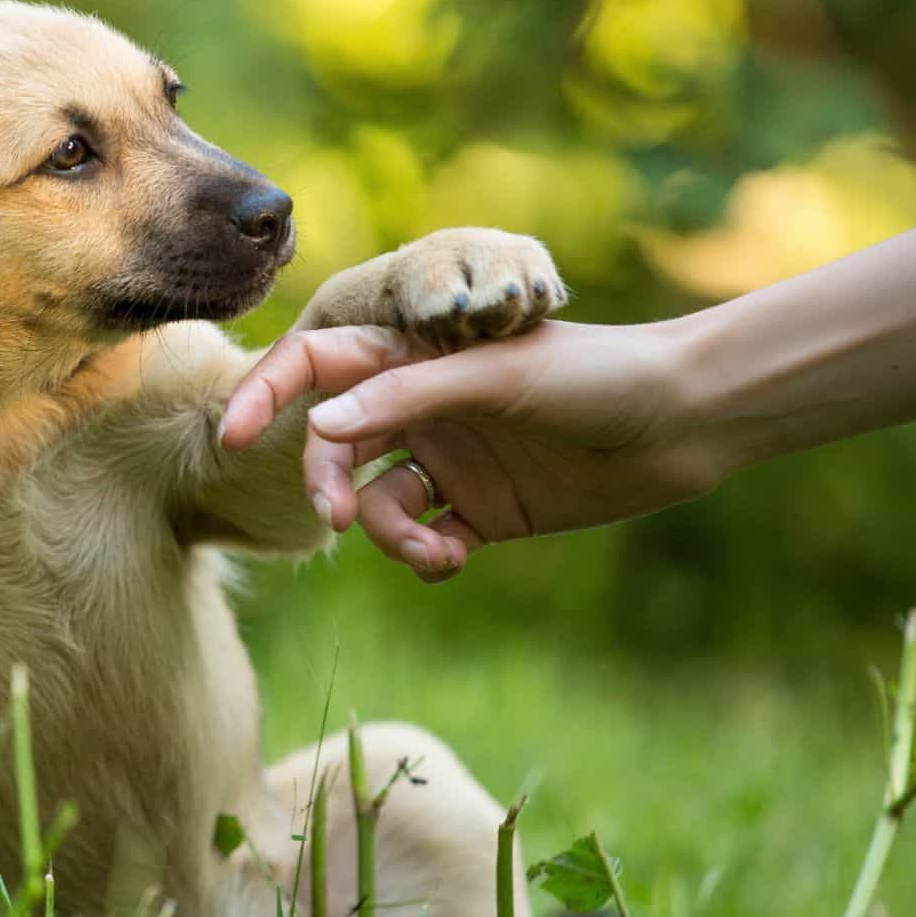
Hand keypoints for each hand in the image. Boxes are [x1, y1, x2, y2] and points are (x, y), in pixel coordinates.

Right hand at [218, 321, 720, 581]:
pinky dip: (426, 557)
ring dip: (389, 535)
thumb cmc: (596, 373)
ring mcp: (450, 459)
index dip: (269, 394)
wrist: (683, 420)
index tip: (232, 435)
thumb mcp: (498, 377)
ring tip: (435, 553)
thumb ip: (405, 395)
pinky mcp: (481, 509)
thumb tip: (317, 427)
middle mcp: (423, 406)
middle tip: (339, 519)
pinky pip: (424, 538)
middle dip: (329, 484)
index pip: (321, 366)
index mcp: (417, 356)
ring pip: (378, 503)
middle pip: (338, 446)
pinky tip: (455, 560)